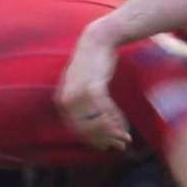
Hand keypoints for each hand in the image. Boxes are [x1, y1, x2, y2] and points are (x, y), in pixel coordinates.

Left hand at [56, 24, 131, 149]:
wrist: (98, 40)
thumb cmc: (93, 63)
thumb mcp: (82, 85)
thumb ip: (84, 104)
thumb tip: (96, 124)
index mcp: (62, 101)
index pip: (76, 129)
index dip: (93, 140)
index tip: (107, 146)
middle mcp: (66, 99)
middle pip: (86, 129)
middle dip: (104, 139)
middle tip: (120, 144)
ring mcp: (78, 93)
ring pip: (96, 122)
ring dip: (112, 132)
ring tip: (125, 137)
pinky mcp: (92, 86)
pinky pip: (105, 110)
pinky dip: (115, 120)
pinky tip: (124, 126)